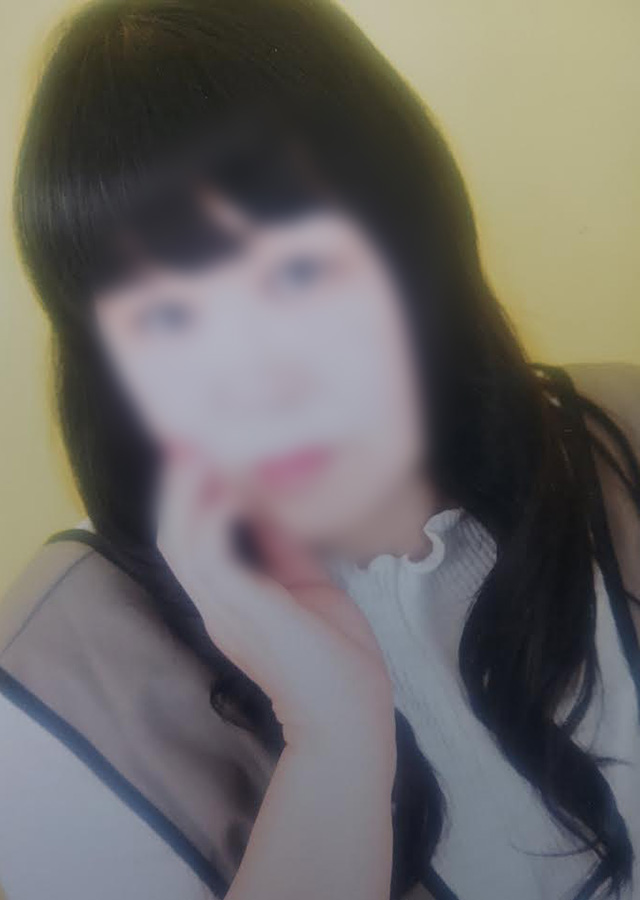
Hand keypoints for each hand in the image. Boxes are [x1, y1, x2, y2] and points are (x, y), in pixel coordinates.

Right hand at [155, 453, 395, 752]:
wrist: (352, 716)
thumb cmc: (337, 659)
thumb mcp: (309, 588)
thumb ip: (285, 550)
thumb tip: (269, 506)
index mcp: (231, 603)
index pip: (194, 545)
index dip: (190, 500)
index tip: (202, 454)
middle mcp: (217, 606)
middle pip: (174, 538)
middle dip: (177, 488)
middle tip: (186, 442)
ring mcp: (224, 610)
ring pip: (180, 544)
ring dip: (186, 495)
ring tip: (198, 453)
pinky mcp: (242, 611)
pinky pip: (210, 557)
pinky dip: (214, 519)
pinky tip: (228, 492)